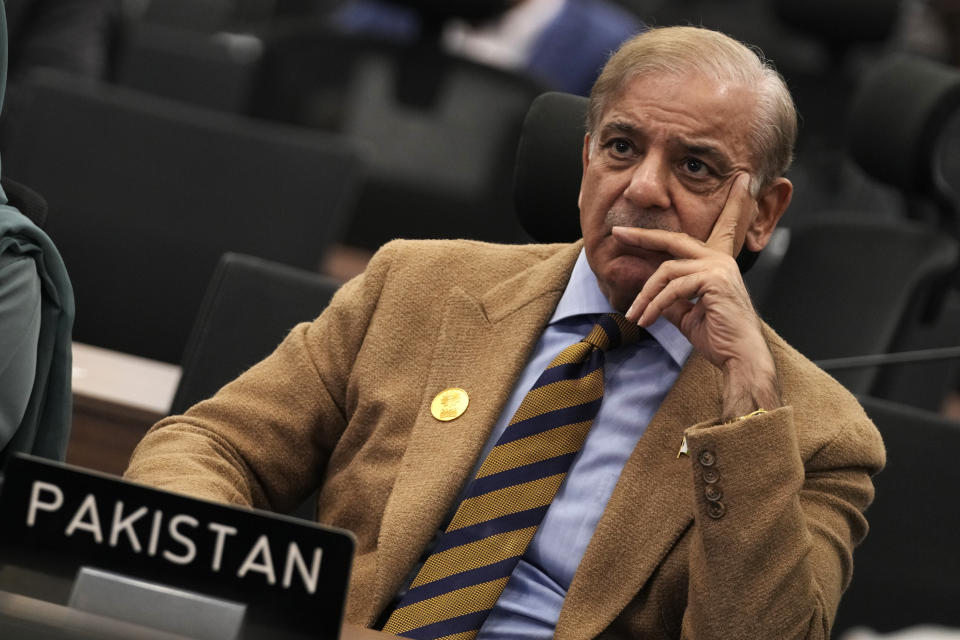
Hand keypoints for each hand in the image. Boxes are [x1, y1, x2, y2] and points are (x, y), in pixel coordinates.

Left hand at [615, 173, 780, 419]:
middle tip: (617, 233)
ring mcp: (718, 267)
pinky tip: (646, 320)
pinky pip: (672, 288)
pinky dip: (655, 305)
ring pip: (666, 271)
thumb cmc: (718, 337)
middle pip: (673, 239)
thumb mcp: (687, 312)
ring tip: (635, 315)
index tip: (740, 181)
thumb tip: (649, 292)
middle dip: (643, 236)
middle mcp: (720, 259)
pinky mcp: (714, 280)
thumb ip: (671, 296)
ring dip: (645, 295)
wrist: (739, 358)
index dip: (728, 205)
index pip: (717, 228)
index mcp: (717, 262)